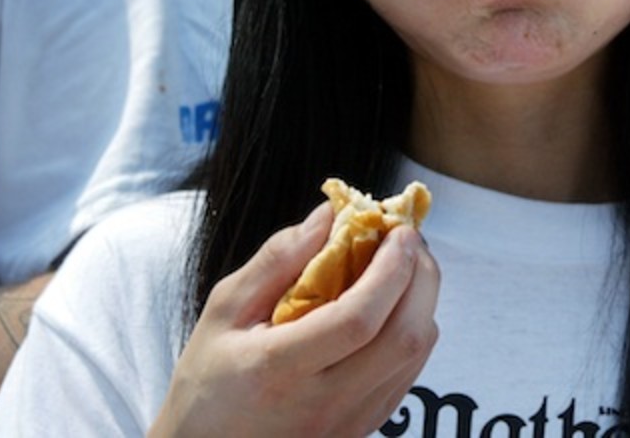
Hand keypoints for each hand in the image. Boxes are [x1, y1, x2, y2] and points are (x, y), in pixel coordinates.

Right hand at [149, 204, 439, 437]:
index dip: (390, 270)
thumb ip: (277, 259)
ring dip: (421, 301)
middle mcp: (324, 404)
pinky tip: (393, 306)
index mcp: (279, 370)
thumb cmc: (207, 383)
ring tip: (401, 265)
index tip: (397, 230)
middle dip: (420, 277)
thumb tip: (330, 214)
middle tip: (407, 239)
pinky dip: (414, 329)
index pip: (359, 320)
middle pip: (403, 338)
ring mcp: (349, 423)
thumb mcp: (225, 312)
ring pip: (415, 356)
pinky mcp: (363, 429)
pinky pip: (408, 374)